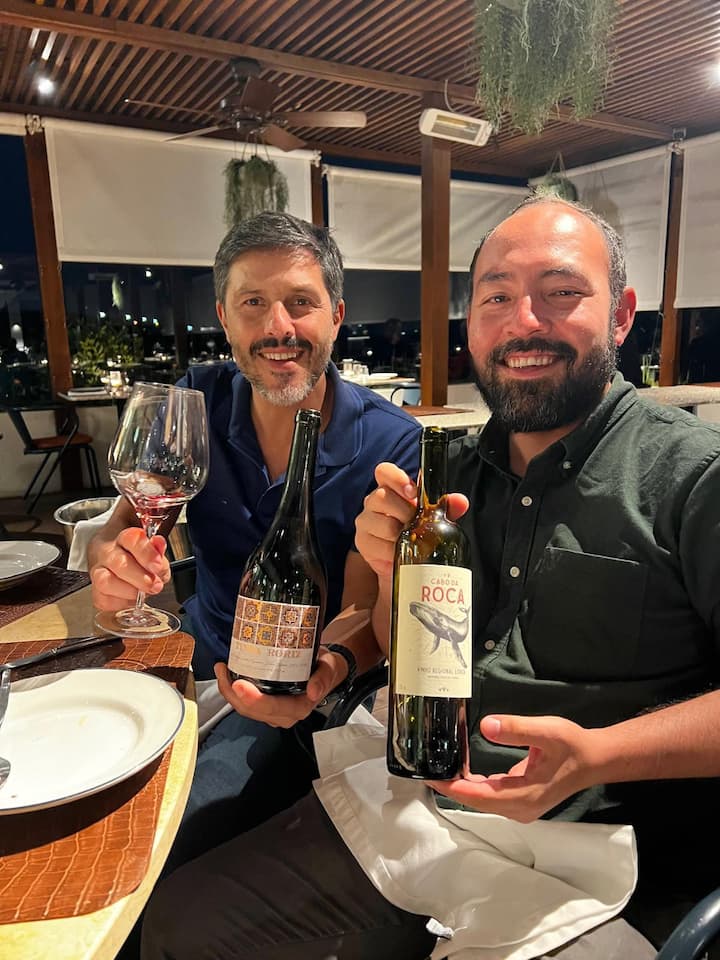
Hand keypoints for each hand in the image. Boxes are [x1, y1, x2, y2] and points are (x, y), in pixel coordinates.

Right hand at [90, 527, 170, 610]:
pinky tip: (131, 599)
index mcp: (124, 538)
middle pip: (118, 562)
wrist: (116, 560)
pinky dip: (119, 603)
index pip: (131, 540)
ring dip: (129, 591)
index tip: (157, 565)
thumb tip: (159, 544)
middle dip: (140, 577)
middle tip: (155, 585)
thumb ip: (158, 549)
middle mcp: (108, 553)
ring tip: (143, 593)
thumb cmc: (138, 555)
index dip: (146, 553)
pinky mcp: (96, 591)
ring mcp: (98, 571)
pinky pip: (103, 600)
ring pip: (105, 581)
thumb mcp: (153, 548)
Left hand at [214, 646, 347, 728]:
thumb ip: (323, 678)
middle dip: (232, 694)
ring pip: (244, 709)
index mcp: (299, 708)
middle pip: (252, 711)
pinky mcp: (265, 706)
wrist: (325, 669)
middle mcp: (284, 715)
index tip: (238, 683)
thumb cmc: (325, 667)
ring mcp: (272, 712)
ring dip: (228, 691)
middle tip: (222, 670)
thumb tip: (313, 692)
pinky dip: (232, 690)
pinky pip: (244, 703)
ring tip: (221, 669)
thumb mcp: (329, 667)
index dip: (253, 699)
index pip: (272, 708)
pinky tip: (226, 674)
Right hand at [355, 462, 468, 580]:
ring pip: (383, 523)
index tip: (412, 491)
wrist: (403, 560)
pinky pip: (378, 545)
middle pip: (382, 497)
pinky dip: (393, 550)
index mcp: (390, 488)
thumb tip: (461, 501)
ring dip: (401, 533)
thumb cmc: (416, 530)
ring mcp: (365, 521)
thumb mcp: (434, 516)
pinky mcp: (363, 542)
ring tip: (411, 539)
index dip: (396, 478)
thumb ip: (446, 506)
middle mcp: (373, 501)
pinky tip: (400, 552)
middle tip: (417, 523)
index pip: (384, 471)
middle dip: (405, 512)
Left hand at [429, 714, 601, 822]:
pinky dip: (475, 785)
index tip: (431, 777)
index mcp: (524, 795)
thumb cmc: (571, 745)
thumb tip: (487, 726)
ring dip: (461, 786)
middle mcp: (520, 808)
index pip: (480, 796)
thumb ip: (516, 729)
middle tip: (426, 769)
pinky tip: (463, 770)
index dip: (454, 788)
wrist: (593, 759)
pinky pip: (491, 795)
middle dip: (451, 786)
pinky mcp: (521, 800)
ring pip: (483, 800)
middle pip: (477, 801)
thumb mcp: (546, 731)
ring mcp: (521, 807)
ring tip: (439, 768)